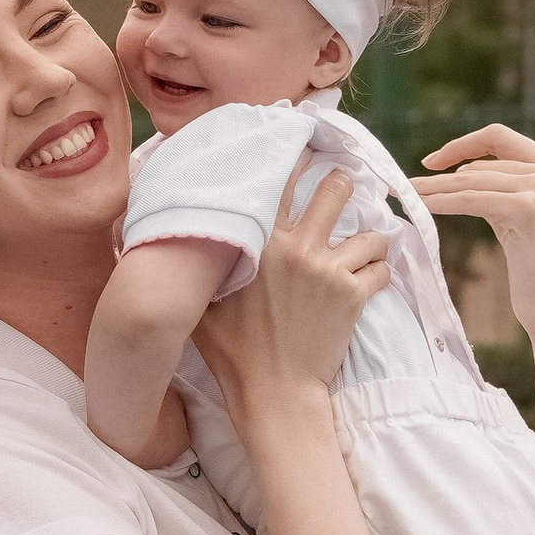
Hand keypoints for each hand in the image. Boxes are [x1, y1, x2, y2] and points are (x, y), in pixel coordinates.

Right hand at [197, 157, 388, 429]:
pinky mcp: (354, 296)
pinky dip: (381, 270)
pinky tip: (374, 274)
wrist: (273, 391)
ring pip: (369, 232)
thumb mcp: (201, 302)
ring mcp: (330, 271)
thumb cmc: (231, 351)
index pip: (282, 182)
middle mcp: (298, 248)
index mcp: (261, 241)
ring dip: (371, 235)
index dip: (297, 158)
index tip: (306, 144)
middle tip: (346, 183)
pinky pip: (381, 269)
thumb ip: (192, 264)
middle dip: (344, 183)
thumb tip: (153, 237)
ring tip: (369, 238)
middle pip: (335, 191)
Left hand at [418, 125, 534, 359]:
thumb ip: (505, 188)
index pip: (500, 138)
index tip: (433, 161)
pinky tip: (422, 207)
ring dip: (435, 188)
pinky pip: (470, 200)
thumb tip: (461, 172)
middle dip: (441, 176)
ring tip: (408, 195)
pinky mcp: (527, 209)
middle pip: (481, 164)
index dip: (463, 144)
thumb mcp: (525, 217)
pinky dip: (442, 202)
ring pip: (471, 181)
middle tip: (408, 186)